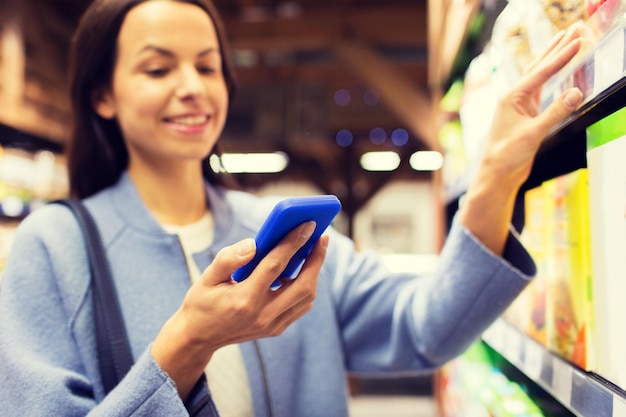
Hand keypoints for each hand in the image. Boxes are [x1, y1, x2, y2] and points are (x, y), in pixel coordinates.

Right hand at [151, 221, 328, 398]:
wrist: (198, 338)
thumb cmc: (202, 302)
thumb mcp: (207, 278)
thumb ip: (228, 259)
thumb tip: (253, 244)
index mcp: (244, 299)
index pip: (275, 265)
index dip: (293, 242)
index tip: (308, 225)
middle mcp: (262, 314)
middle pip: (302, 284)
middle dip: (316, 258)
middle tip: (323, 236)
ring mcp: (272, 324)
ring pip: (306, 296)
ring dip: (314, 271)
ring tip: (316, 249)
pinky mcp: (276, 329)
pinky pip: (301, 306)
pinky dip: (307, 286)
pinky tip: (305, 269)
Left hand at [481, 25, 583, 188]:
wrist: (497, 174)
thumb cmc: (506, 155)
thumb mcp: (533, 134)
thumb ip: (555, 113)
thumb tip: (575, 93)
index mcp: (511, 98)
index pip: (540, 72)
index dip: (560, 56)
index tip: (576, 41)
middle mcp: (514, 98)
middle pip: (538, 68)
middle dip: (556, 49)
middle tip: (572, 31)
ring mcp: (520, 107)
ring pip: (540, 78)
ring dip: (553, 61)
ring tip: (565, 42)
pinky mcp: (526, 116)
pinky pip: (542, 92)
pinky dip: (552, 79)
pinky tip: (557, 71)